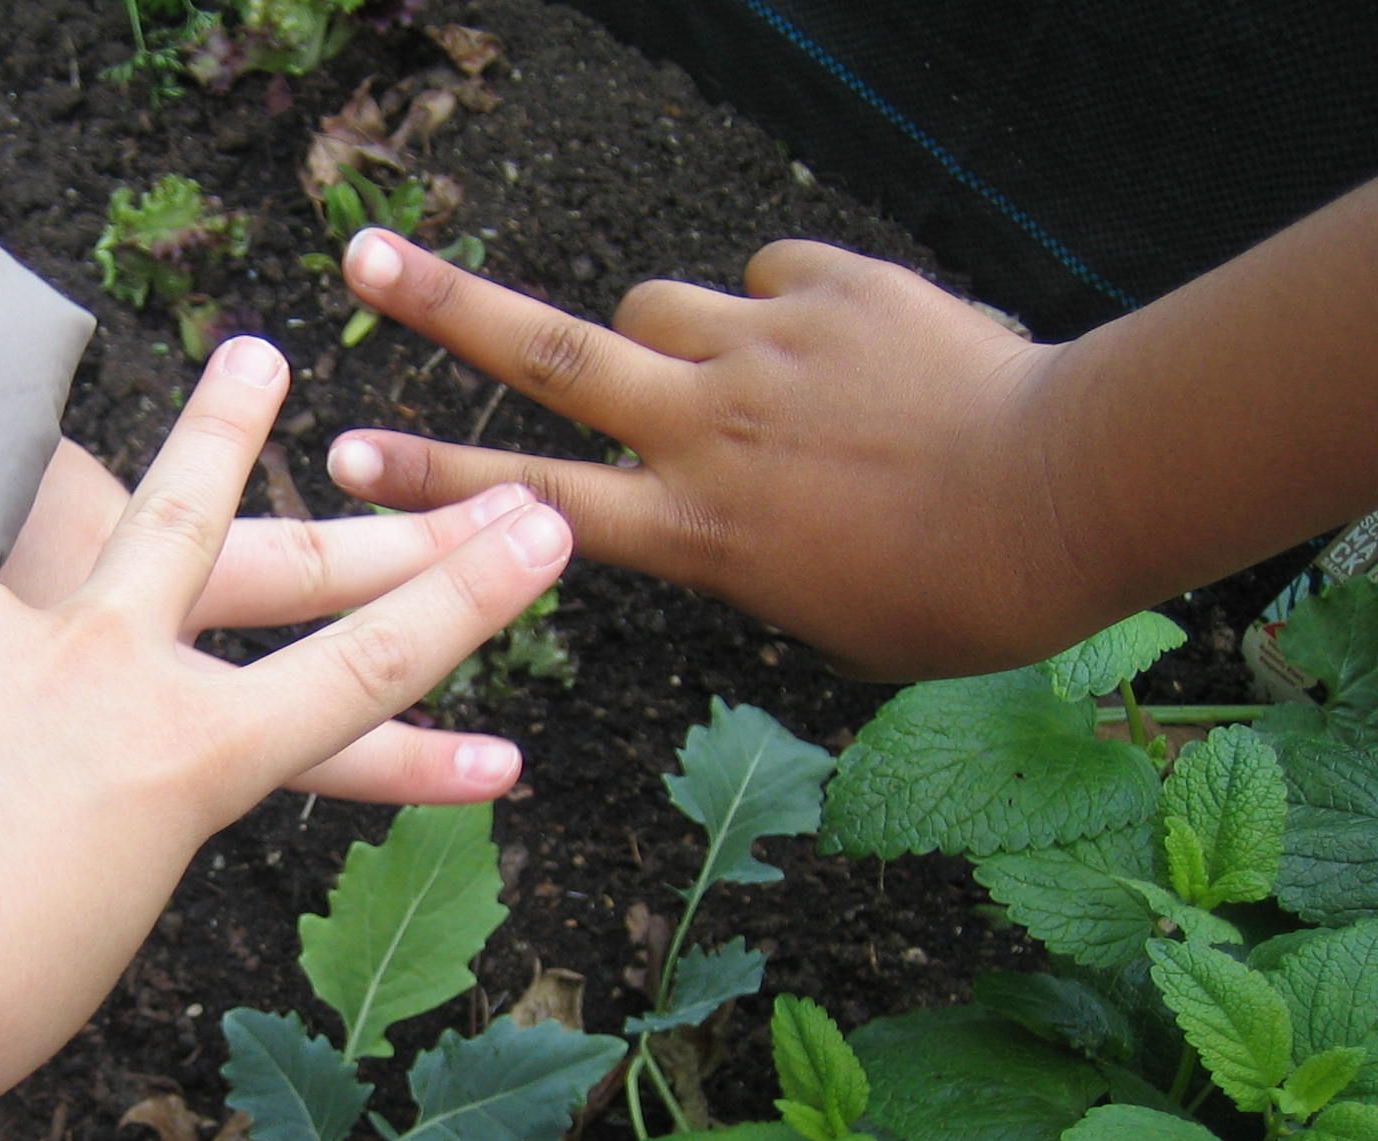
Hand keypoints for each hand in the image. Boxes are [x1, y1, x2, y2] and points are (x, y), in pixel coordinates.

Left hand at [0, 336, 573, 1126]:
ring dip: (111, 493)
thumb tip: (79, 765)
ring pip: (66, 560)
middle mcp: (109, 667)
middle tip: (278, 348)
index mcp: (189, 765)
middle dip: (252, 438)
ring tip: (203, 403)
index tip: (543, 529)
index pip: (362, 668)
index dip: (468, 600)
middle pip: (216, 529)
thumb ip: (122, 823)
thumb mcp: (94, 928)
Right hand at [326, 228, 1103, 678]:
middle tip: (364, 259)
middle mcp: (703, 427)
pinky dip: (783, 306)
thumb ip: (738, 551)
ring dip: (669, 334)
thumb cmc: (948, 594)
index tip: (346, 454)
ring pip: (659, 304)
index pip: (529, 504)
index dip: (429, 481)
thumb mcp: (813, 611)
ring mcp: (764, 348)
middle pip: (547, 352)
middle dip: (443, 306)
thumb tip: (724, 496)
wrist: (1064, 495)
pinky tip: (848, 346)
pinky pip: (770, 276)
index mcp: (693, 528)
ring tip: (742, 373)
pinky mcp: (830, 289)